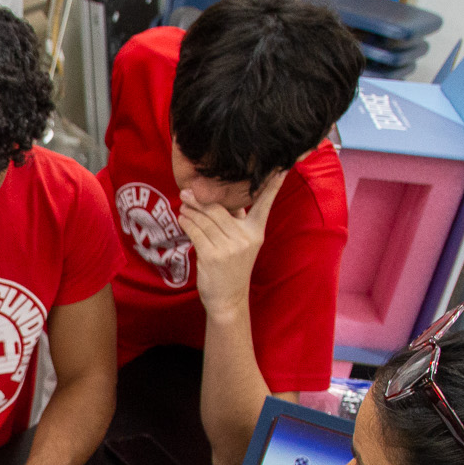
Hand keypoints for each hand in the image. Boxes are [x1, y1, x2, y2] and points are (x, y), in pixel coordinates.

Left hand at [179, 171, 284, 319]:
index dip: (272, 185)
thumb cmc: (232, 267)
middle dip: (201, 198)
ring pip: (206, 219)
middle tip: (187, 191)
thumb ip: (236, 220)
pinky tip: (182, 218)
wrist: (228, 298)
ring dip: (191, 210)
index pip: (265, 203)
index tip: (280, 166)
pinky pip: (196, 232)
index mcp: (256, 231)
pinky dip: (187, 223)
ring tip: (183, 203)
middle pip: (220, 208)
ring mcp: (230, 247)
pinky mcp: (213, 256)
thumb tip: (221, 196)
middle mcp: (246, 237)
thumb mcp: (241, 243)